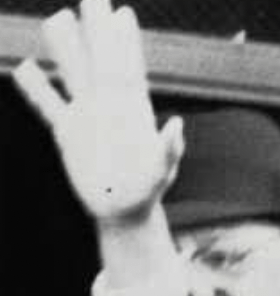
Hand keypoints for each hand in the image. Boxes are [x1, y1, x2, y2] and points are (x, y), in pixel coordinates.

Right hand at [12, 0, 183, 227]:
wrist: (124, 212)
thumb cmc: (148, 192)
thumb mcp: (162, 173)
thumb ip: (169, 149)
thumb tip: (176, 124)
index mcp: (133, 111)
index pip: (128, 69)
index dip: (125, 43)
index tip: (122, 14)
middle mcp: (109, 106)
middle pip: (100, 61)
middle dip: (96, 30)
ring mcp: (87, 116)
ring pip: (73, 75)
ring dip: (65, 49)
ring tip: (56, 19)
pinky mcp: (68, 133)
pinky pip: (48, 106)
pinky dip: (36, 89)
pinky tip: (24, 68)